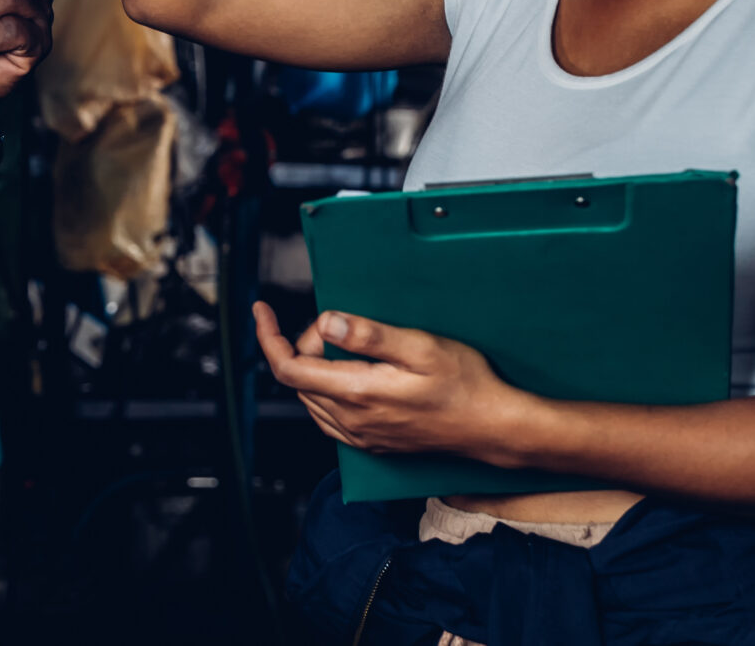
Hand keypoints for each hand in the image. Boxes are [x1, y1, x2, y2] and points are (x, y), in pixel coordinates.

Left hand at [255, 301, 524, 461]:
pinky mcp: (373, 445)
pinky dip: (325, 391)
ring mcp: (362, 438)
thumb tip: (326, 322)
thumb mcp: (420, 346)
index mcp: (358, 394)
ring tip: (342, 344)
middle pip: (299, 382)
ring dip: (312, 369)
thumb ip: (370, 335)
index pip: (289, 369)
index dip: (268, 338)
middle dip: (302, 346)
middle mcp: (352, 422)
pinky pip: (330, 418)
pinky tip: (347, 375)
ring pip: (311, 400)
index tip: (262, 310)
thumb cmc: (465, 384)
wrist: (492, 428)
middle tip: (335, 323)